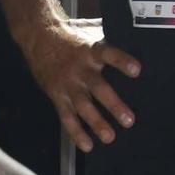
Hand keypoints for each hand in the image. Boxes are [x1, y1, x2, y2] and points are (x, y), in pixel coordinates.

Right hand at [18, 17, 141, 151]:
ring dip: (96, 123)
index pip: (109, 55)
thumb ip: (110, 34)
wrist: (38, 38)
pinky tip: (87, 145)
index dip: (122, 62)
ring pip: (83, 107)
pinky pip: (66, 117)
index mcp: (91, 50)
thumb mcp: (90, 29)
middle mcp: (80, 69)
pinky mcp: (57, 96)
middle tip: (129, 120)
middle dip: (113, 105)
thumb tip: (135, 31)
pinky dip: (76, 132)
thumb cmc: (71, 34)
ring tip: (110, 137)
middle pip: (98, 88)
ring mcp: (67, 85)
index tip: (137, 71)